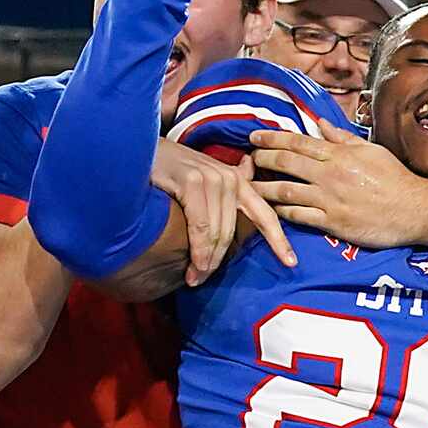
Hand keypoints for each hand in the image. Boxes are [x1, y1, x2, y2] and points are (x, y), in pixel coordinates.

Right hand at [154, 138, 291, 285]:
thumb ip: (220, 199)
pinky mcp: (192, 181)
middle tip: (201, 279)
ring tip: (194, 278)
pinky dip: (197, 249)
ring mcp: (212, 178)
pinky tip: (192, 264)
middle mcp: (228, 178)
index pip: (265, 214)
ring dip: (205, 261)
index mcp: (236, 181)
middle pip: (233, 233)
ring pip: (217, 233)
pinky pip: (200, 226)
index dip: (279, 240)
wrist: (136, 147)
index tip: (292, 263)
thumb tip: (239, 220)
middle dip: (218, 261)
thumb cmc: (166, 170)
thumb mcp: (199, 182)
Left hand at [249, 119, 427, 249]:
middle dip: (261, 159)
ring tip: (249, 187)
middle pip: (285, 163)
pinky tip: (271, 210)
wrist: (415, 209)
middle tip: (247, 159)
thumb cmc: (396, 178)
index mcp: (339, 154)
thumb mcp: (371, 150)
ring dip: (264, 188)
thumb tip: (320, 123)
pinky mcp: (332, 222)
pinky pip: (299, 216)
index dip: (271, 138)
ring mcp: (329, 199)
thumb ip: (343, 137)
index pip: (297, 142)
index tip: (254, 136)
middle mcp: (330, 174)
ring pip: (285, 191)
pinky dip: (282, 212)